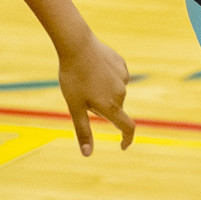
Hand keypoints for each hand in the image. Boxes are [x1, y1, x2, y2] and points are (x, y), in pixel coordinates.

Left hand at [56, 32, 135, 155]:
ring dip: (103, 91)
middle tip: (82, 93)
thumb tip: (87, 154)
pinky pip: (115, 76)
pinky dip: (106, 77)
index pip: (127, 127)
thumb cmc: (73, 77)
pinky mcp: (121, 64)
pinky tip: (94, 67)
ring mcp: (123, 77)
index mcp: (111, 106)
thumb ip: (83, 131)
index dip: (127, 139)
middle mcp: (121, 93)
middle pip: (114, 107)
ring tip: (86, 77)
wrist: (77, 45)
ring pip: (114, 91)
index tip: (122, 145)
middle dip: (101, 106)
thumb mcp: (74, 107)